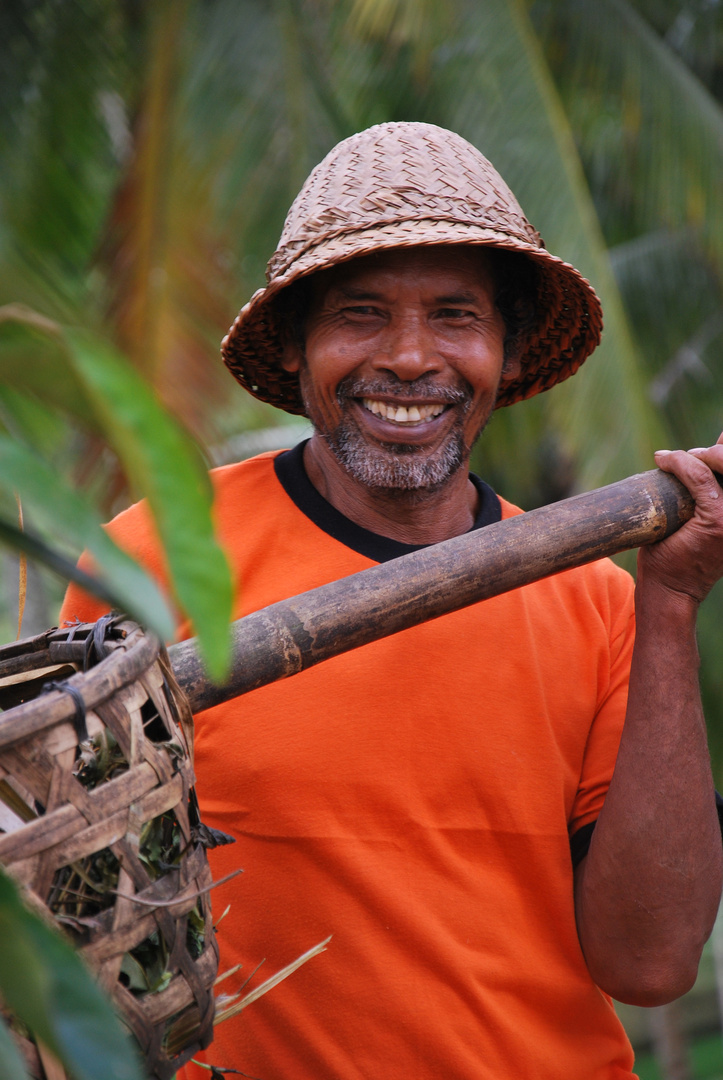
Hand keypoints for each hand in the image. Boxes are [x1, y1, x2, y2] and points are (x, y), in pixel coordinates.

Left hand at [639, 433, 722, 604]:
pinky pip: (698, 476)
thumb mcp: (705, 519)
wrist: (671, 590)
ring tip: (674, 460)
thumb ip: (713, 491)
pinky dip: (680, 462)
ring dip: (699, 453)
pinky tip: (663, 461)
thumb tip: (713, 448)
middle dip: (715, 450)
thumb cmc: (682, 555)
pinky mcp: (718, 520)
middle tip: (689, 455)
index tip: (702, 452)